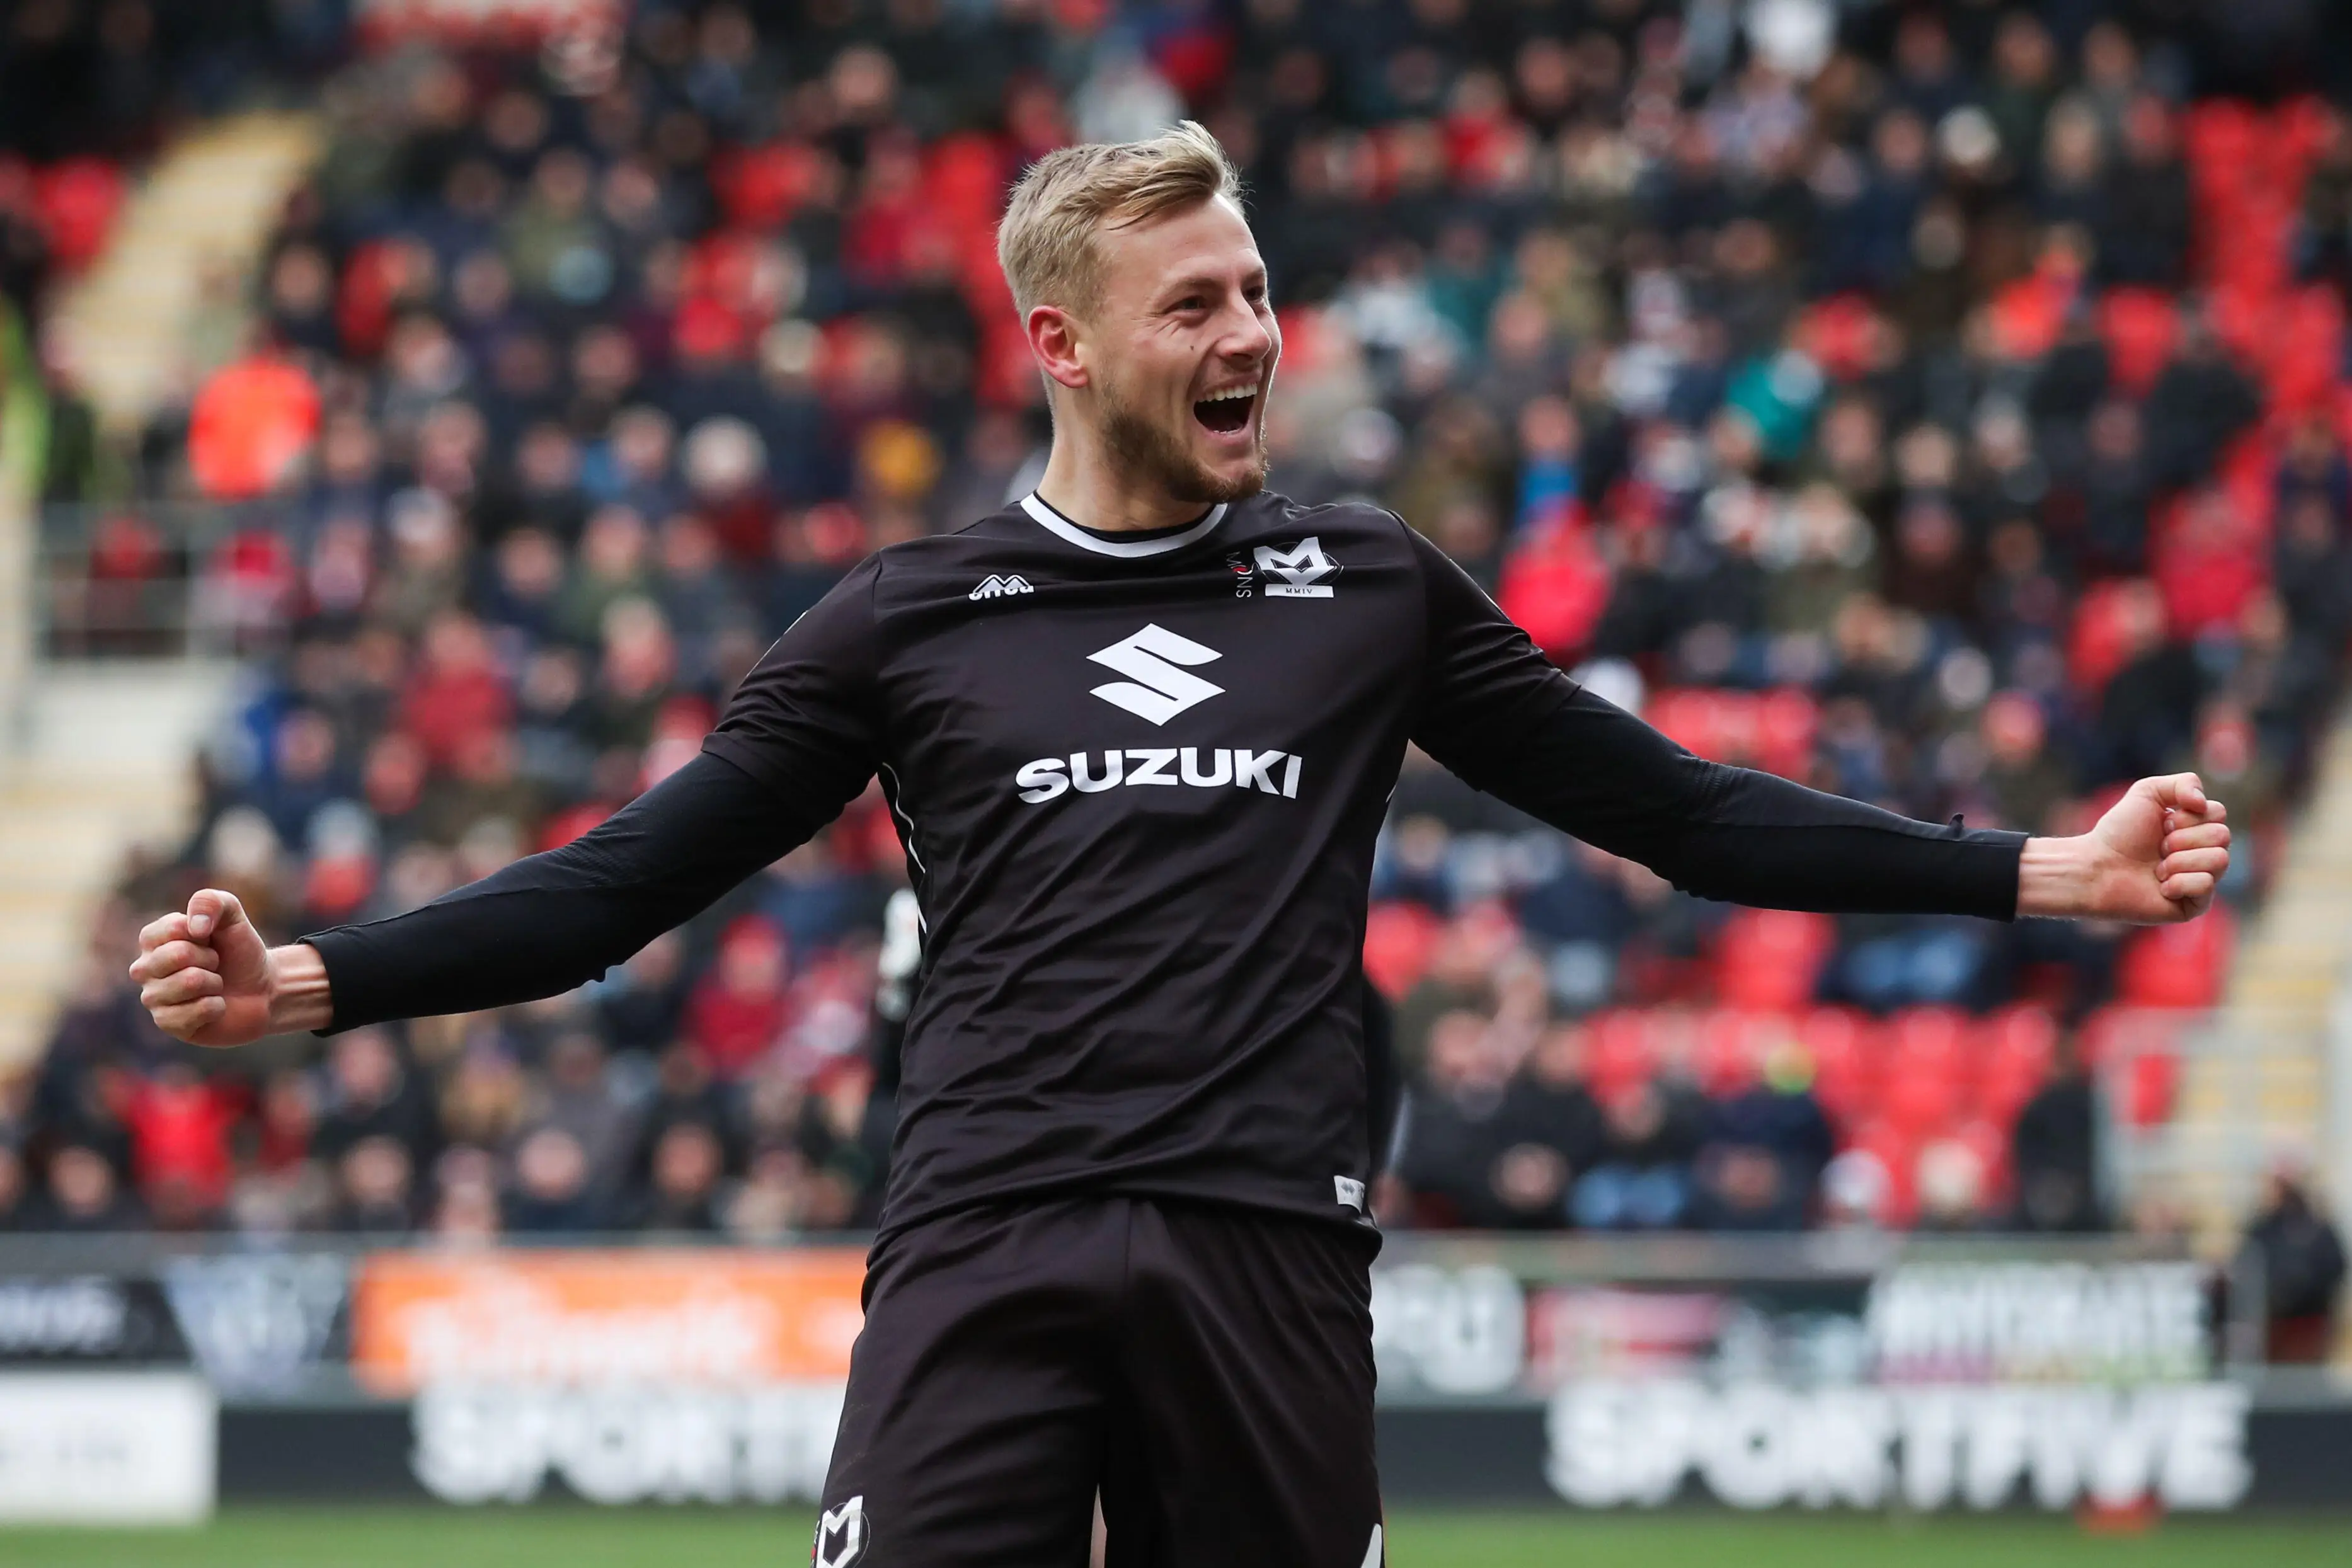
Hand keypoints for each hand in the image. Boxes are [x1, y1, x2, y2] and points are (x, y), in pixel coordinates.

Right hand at [129, 889, 279, 1045]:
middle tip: (216, 965)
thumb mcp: (232, 916)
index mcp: (153, 939)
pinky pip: (194, 1012)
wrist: (263, 990)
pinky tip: (215, 1006)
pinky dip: (215, 1006)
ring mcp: (153, 998)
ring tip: (215, 985)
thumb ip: (211, 902)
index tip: (209, 940)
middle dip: (210, 958)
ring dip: (214, 983)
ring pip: (188, 983)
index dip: (202, 933)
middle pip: (177, 955)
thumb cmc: (240, 952)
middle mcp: (145, 968)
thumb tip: (194, 926)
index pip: (172, 928)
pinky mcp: (167, 1023)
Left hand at [2018, 773, 2230, 923]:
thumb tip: (2203, 803)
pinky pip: (2207, 886)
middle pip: (2223, 836)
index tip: (2161, 824)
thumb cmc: (2119, 831)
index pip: (2219, 813)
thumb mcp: (2147, 792)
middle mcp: (2203, 853)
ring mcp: (2201, 879)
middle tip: (2158, 847)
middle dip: (2182, 838)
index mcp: (2197, 828)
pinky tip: (2161, 887)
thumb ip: (2184, 783)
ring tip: (2157, 868)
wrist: (2096, 867)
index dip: (2187, 817)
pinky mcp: (2194, 904)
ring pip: (2219, 860)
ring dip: (2179, 861)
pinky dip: (2179, 882)